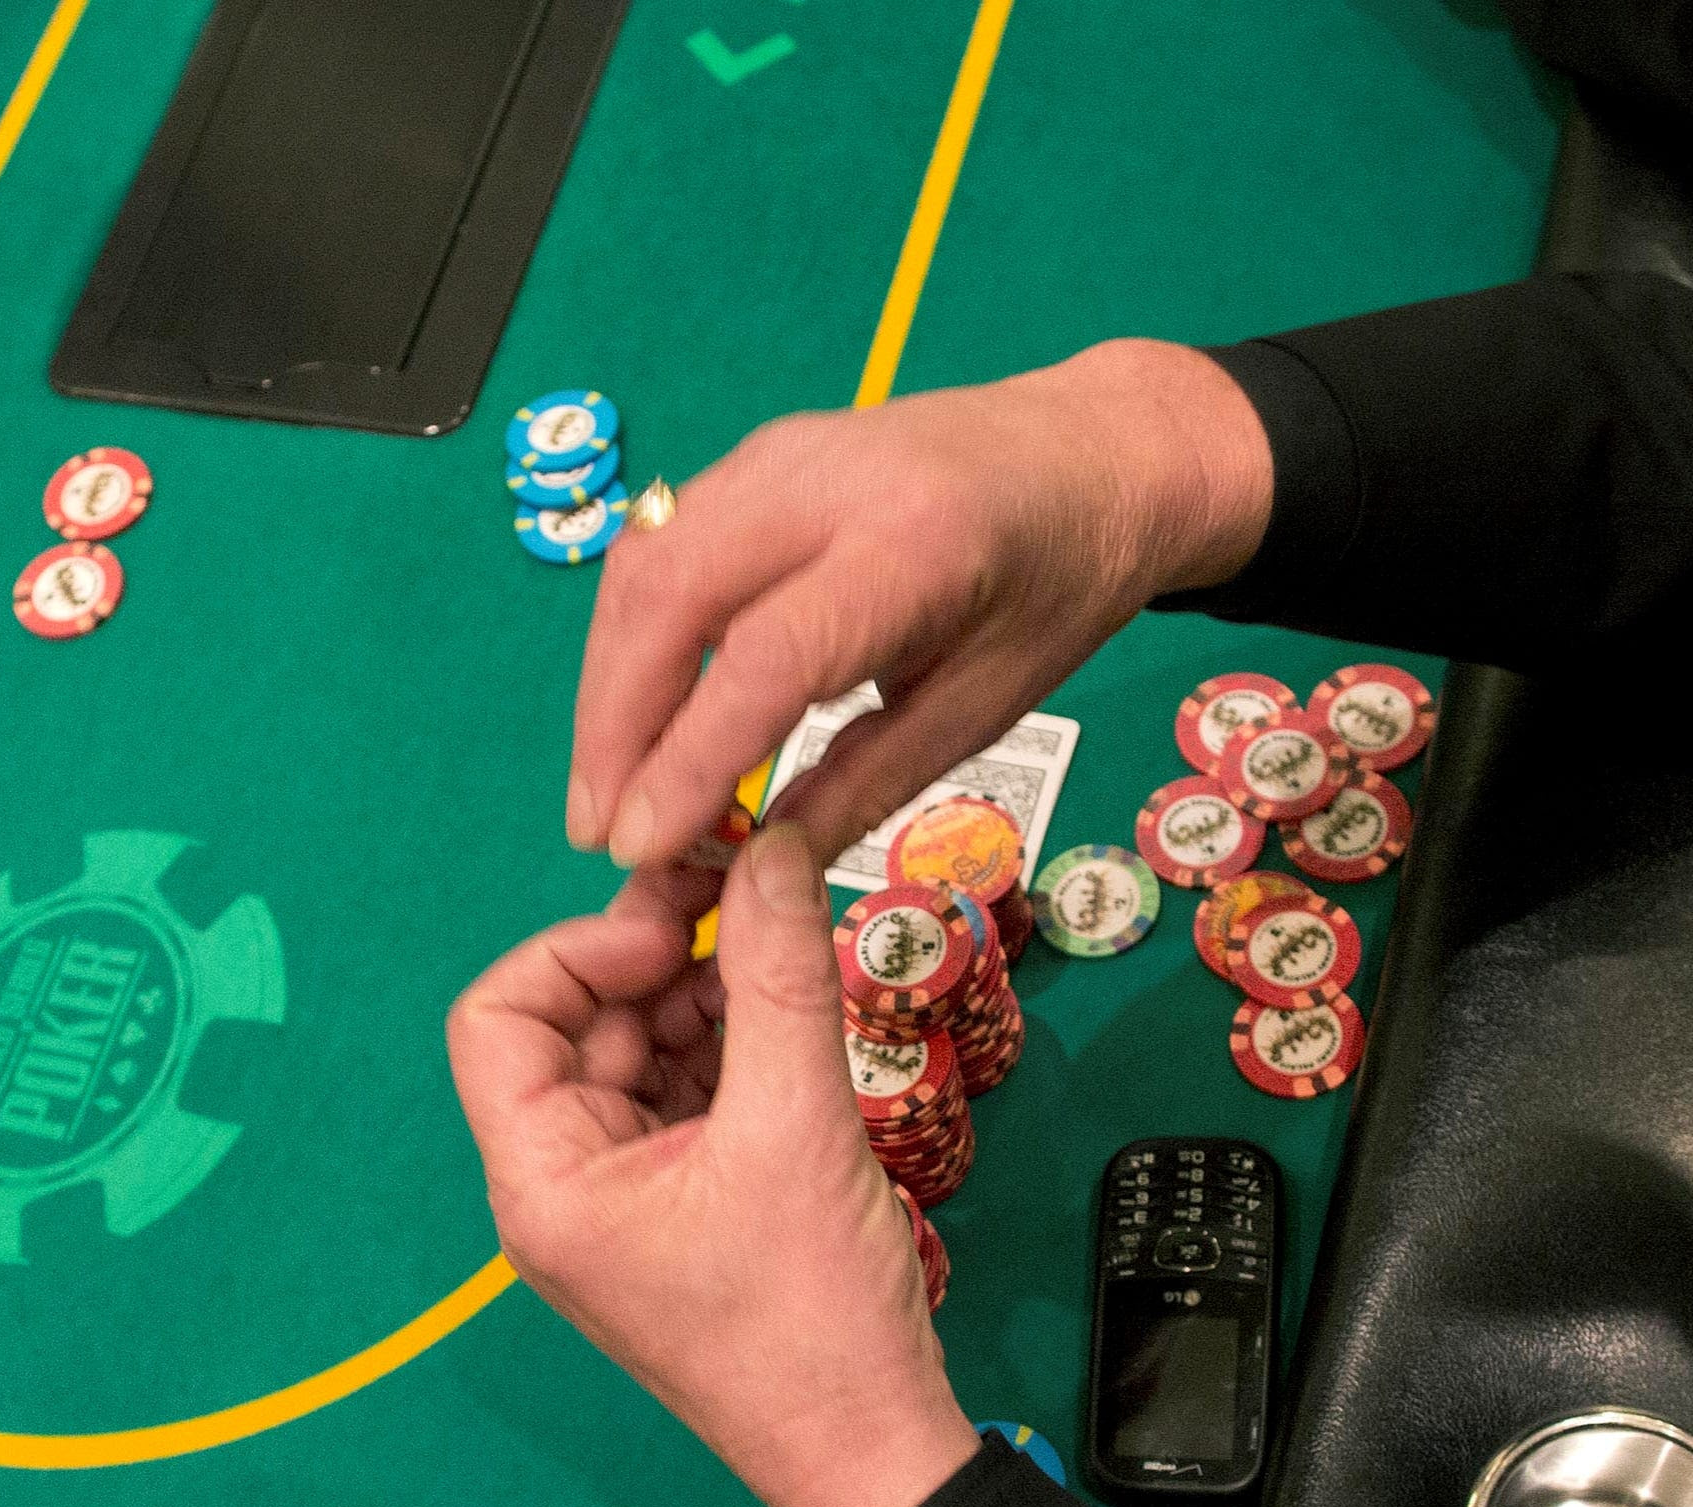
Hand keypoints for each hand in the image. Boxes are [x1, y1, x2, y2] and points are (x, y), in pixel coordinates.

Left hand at [448, 825, 974, 1506]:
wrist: (868, 1449)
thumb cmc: (810, 1321)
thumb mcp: (796, 1122)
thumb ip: (777, 975)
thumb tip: (767, 850)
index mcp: (543, 1182)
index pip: (497, 1018)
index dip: (576, 951)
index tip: (673, 929)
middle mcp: (561, 1189)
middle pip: (571, 1026)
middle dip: (655, 963)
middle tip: (746, 909)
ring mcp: (619, 1202)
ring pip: (636, 1055)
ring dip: (703, 1000)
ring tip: (784, 967)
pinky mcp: (678, 1209)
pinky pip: (681, 1098)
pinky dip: (729, 1050)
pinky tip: (791, 1024)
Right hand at [569, 340, 1269, 880]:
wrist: (1094, 451)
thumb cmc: (1057, 589)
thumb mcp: (986, 706)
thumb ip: (864, 783)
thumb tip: (754, 869)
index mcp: (918, 545)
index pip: (767, 656)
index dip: (688, 758)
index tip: (639, 845)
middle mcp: (829, 480)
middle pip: (669, 594)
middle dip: (613, 724)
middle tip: (597, 829)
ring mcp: (778, 455)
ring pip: (643, 566)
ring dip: (606, 686)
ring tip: (606, 789)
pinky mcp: (752, 460)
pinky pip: (659, 548)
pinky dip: (629, 640)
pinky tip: (635, 716)